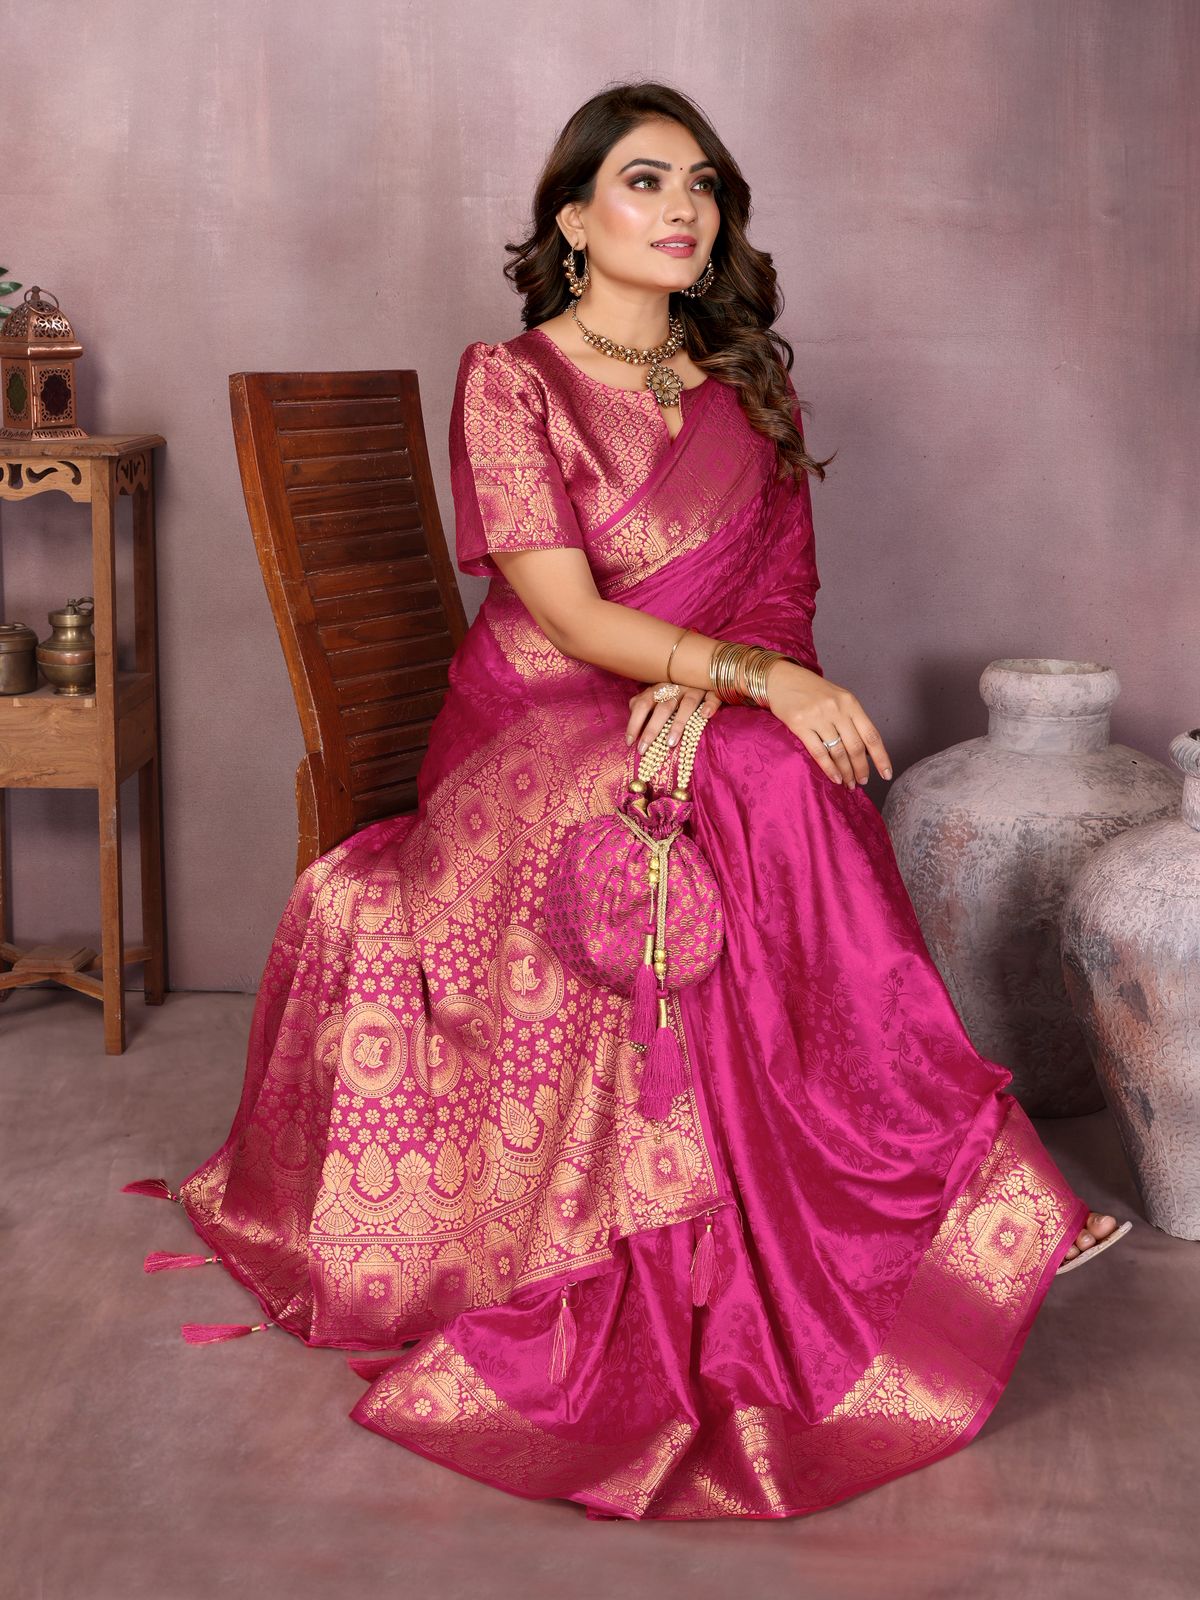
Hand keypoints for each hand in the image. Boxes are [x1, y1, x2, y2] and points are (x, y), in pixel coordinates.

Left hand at [626, 681, 720, 752]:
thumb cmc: (676, 687)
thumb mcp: (658, 692)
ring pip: (687, 705)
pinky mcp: (713, 690)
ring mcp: (696, 688)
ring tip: (670, 743)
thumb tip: (632, 709)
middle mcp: (676, 687)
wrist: (704, 668)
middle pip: (663, 708)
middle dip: (652, 729)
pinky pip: (713, 697)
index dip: (634, 722)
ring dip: (678, 723)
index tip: (629, 742)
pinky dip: (710, 705)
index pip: (643, 704)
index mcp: (660, 688)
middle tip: (644, 749)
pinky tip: (705, 716)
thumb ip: (644, 700)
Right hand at [765, 661, 892, 787]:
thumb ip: (851, 719)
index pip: (871, 735)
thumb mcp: (838, 698)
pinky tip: (835, 778)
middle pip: (856, 747)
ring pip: (838, 752)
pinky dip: (829, 768)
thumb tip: (866, 749)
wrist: (781, 678)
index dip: (881, 757)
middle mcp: (837, 709)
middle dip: (861, 769)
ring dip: (846, 772)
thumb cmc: (811, 690)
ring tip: (848, 783)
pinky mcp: (800, 724)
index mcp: (850, 703)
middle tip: (862, 782)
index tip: (886, 773)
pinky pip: (819, 752)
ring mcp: (818, 717)